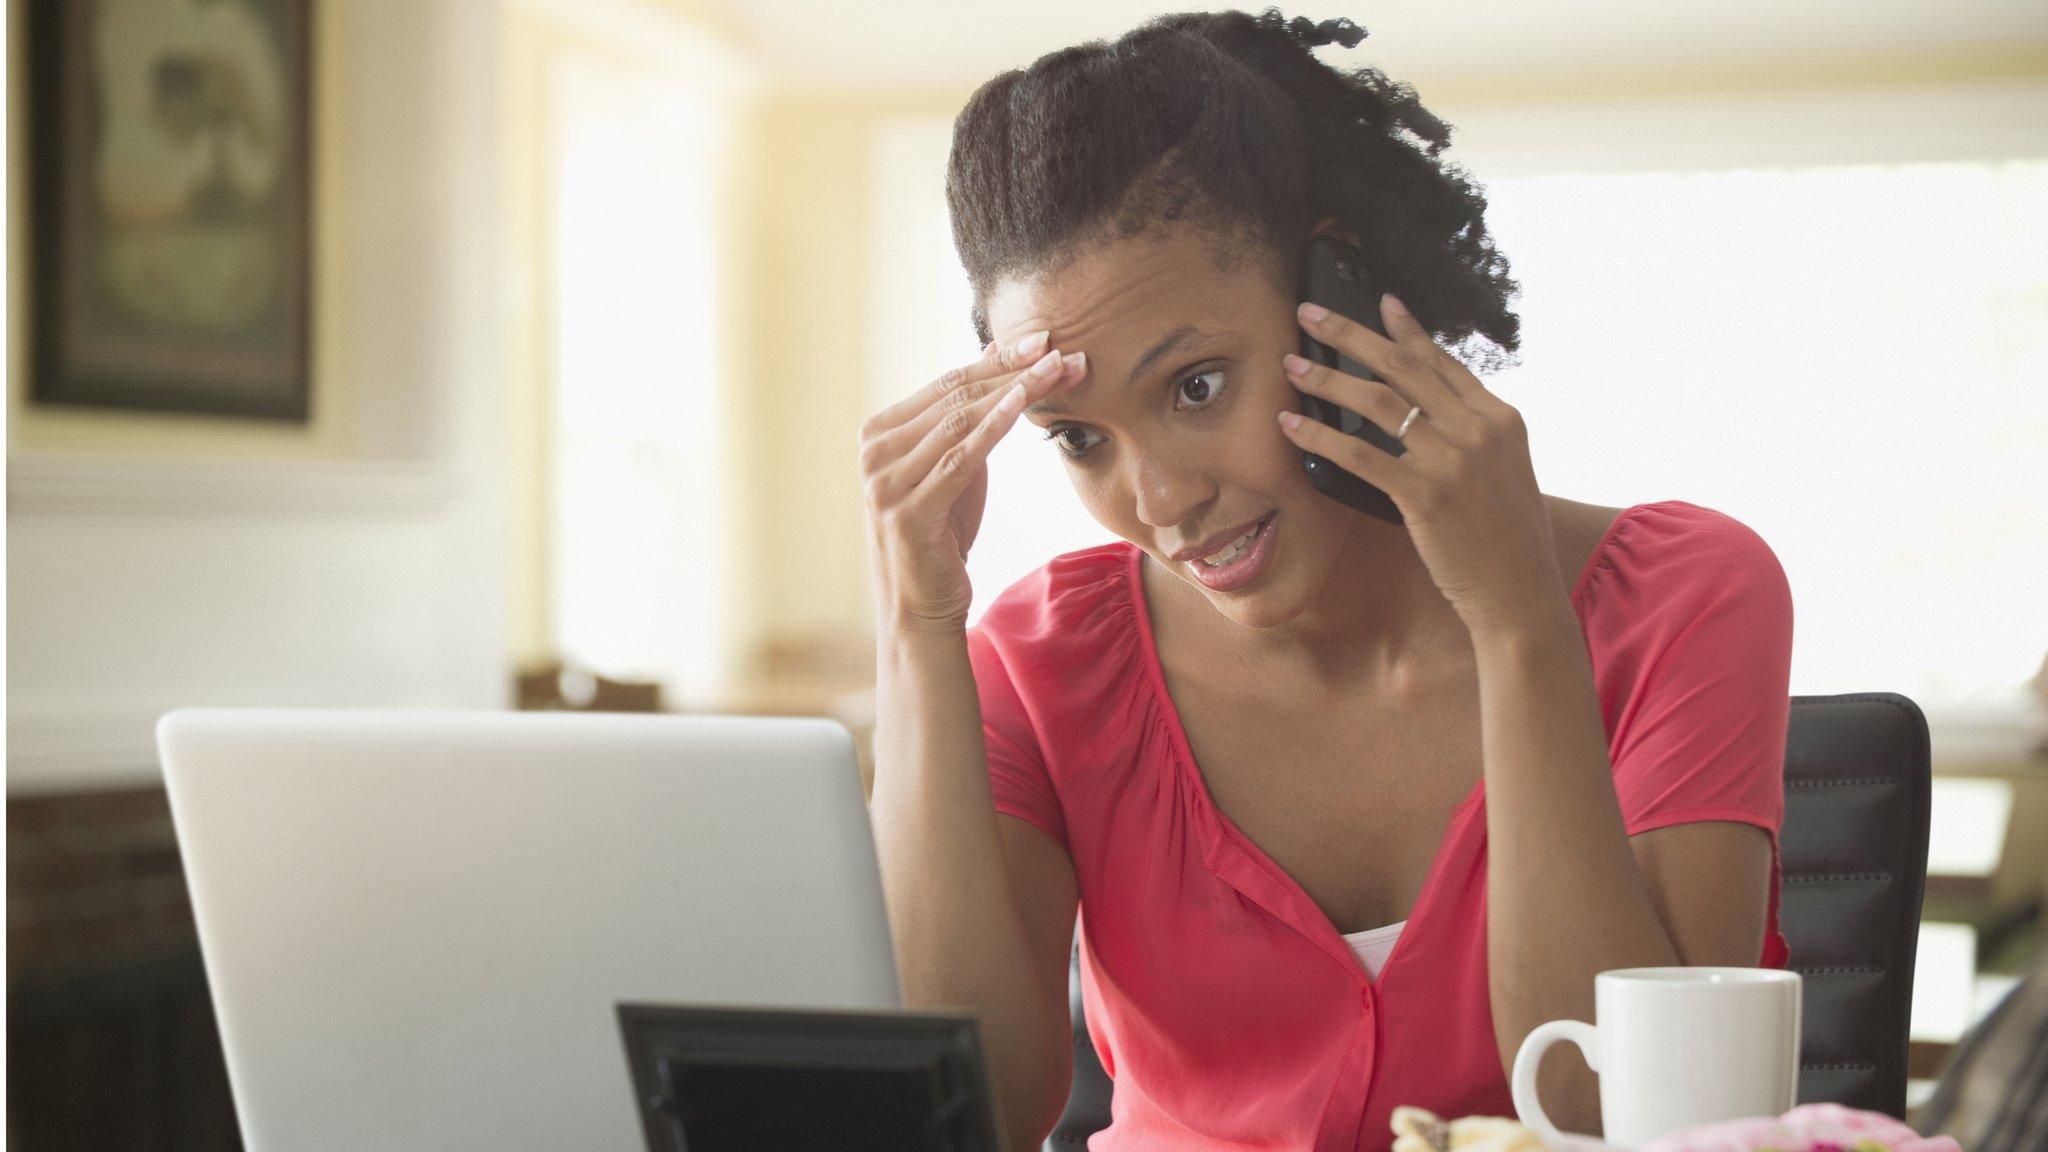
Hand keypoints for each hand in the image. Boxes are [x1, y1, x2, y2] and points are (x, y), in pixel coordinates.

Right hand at [858, 332, 1086, 633]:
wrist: (922, 606)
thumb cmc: (943, 534)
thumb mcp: (956, 466)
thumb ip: (968, 416)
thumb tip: (999, 356)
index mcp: (879, 433)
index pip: (946, 384)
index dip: (998, 359)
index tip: (1045, 339)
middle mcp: (874, 452)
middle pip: (956, 397)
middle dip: (1014, 370)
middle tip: (1061, 350)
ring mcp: (884, 481)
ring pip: (960, 422)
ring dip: (1015, 391)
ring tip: (1058, 370)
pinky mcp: (906, 511)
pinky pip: (960, 459)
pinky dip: (994, 427)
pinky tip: (1024, 403)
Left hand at [1276, 294, 1566, 635]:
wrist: (1520, 590)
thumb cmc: (1507, 539)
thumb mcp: (1504, 473)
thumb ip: (1474, 437)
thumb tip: (1433, 415)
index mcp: (1500, 418)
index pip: (1443, 362)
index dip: (1408, 331)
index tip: (1381, 303)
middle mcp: (1478, 429)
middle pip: (1403, 367)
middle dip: (1351, 335)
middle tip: (1311, 313)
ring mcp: (1452, 460)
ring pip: (1378, 402)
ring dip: (1328, 379)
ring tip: (1292, 365)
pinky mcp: (1425, 494)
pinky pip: (1360, 455)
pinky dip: (1321, 436)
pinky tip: (1293, 425)